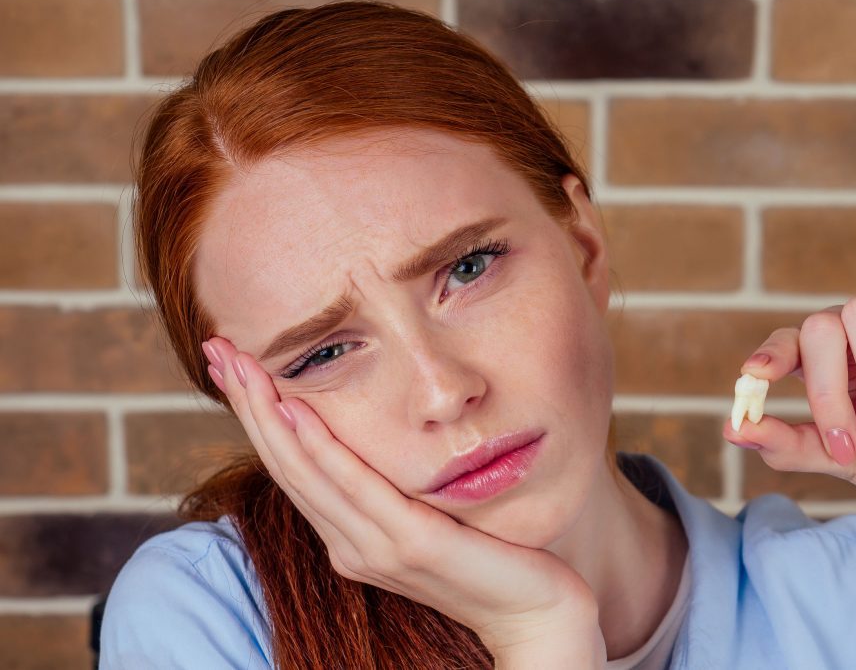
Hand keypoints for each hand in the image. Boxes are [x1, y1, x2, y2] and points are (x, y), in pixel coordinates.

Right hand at [202, 337, 605, 664]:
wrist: (535, 612)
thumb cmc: (487, 556)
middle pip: (285, 463)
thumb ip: (392, 487)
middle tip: (215, 348)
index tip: (230, 364)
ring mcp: (378, 547)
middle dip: (246, 403)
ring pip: (307, 472)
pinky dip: (322, 450)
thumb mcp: (426, 514)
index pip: (290, 466)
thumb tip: (372, 439)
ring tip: (239, 366)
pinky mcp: (413, 544)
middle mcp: (351, 543)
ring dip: (268, 415)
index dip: (255, 415)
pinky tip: (297, 412)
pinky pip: (357, 489)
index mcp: (350, 535)